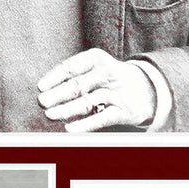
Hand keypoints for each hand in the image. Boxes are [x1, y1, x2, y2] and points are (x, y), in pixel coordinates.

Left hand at [37, 48, 156, 131]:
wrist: (148, 88)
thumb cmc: (109, 77)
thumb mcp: (95, 67)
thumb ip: (73, 76)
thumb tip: (45, 90)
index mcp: (96, 58)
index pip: (72, 66)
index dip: (55, 76)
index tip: (40, 86)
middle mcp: (107, 73)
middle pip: (78, 84)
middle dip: (58, 94)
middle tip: (42, 102)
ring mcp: (116, 92)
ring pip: (87, 102)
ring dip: (67, 109)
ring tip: (50, 115)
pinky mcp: (124, 111)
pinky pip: (101, 118)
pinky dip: (85, 124)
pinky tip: (70, 128)